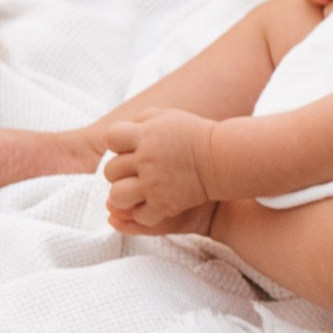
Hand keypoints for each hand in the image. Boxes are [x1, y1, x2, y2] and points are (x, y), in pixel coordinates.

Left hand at [101, 109, 221, 230]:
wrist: (222, 159)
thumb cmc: (195, 135)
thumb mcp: (168, 117)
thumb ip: (142, 120)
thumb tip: (123, 131)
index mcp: (144, 135)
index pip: (110, 138)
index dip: (115, 144)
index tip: (126, 147)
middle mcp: (145, 159)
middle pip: (110, 170)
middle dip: (119, 172)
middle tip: (132, 173)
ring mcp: (153, 183)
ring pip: (117, 195)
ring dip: (123, 196)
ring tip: (134, 193)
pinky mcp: (164, 203)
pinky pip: (139, 215)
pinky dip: (143, 213)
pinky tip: (151, 205)